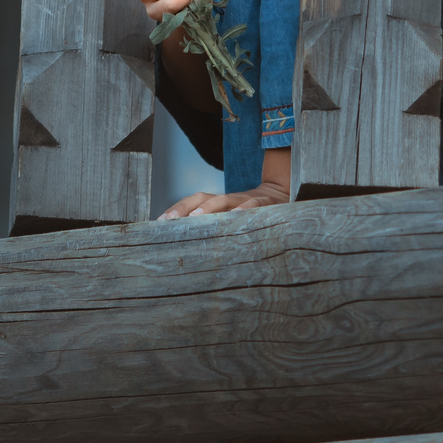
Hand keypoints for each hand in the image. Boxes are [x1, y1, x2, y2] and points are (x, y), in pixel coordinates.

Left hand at [158, 148, 291, 217]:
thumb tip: (187, 247)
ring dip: (210, 208)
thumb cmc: (251, 215)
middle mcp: (229, 199)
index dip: (177, 209)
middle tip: (169, 221)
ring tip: (196, 217)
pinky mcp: (266, 204)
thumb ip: (213, 228)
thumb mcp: (231, 221)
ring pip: (225, 199)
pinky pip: (255, 206)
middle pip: (203, 197)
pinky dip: (245, 210)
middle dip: (185, 208)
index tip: (159, 223)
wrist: (283, 195)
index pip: (193, 202)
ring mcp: (247, 200)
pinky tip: (237, 217)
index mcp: (218, 203)